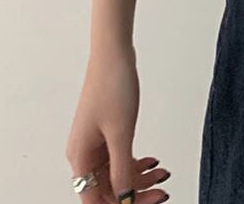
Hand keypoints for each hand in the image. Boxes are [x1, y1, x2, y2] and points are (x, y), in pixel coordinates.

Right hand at [65, 45, 170, 202]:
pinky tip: (153, 161)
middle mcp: (83, 153)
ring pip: (115, 173)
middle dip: (135, 193)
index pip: (96, 199)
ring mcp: (94, 142)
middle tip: (162, 192)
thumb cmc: (113, 86)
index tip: (148, 202)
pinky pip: (118, 157)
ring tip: (163, 173)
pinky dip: (135, 162)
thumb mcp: (121, 132)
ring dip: (138, 178)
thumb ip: (122, 168)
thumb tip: (124, 198)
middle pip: (106, 189)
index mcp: (81, 157)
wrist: (113, 55)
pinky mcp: (105, 131)